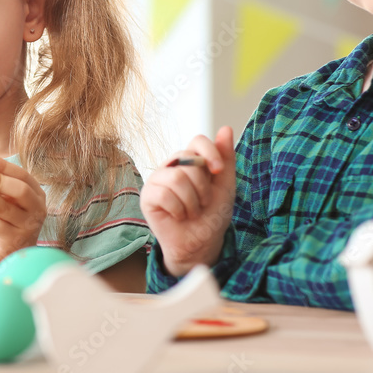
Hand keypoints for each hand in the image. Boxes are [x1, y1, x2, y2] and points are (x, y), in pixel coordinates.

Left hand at [0, 155, 46, 262]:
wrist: (13, 252)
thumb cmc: (8, 219)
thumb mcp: (8, 199)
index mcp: (36, 193)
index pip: (23, 176)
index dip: (4, 167)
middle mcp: (37, 208)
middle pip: (20, 191)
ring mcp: (28, 225)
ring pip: (5, 208)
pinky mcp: (15, 239)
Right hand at [140, 126, 236, 276]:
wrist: (201, 243)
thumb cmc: (211, 215)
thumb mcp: (225, 186)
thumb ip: (225, 159)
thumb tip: (225, 128)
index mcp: (191, 161)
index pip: (197, 141)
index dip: (209, 153)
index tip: (218, 171)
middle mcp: (172, 166)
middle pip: (189, 161)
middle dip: (203, 187)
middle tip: (202, 202)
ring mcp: (157, 180)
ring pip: (177, 178)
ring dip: (191, 201)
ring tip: (191, 211)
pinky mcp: (147, 196)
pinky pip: (164, 194)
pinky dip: (178, 210)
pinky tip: (179, 216)